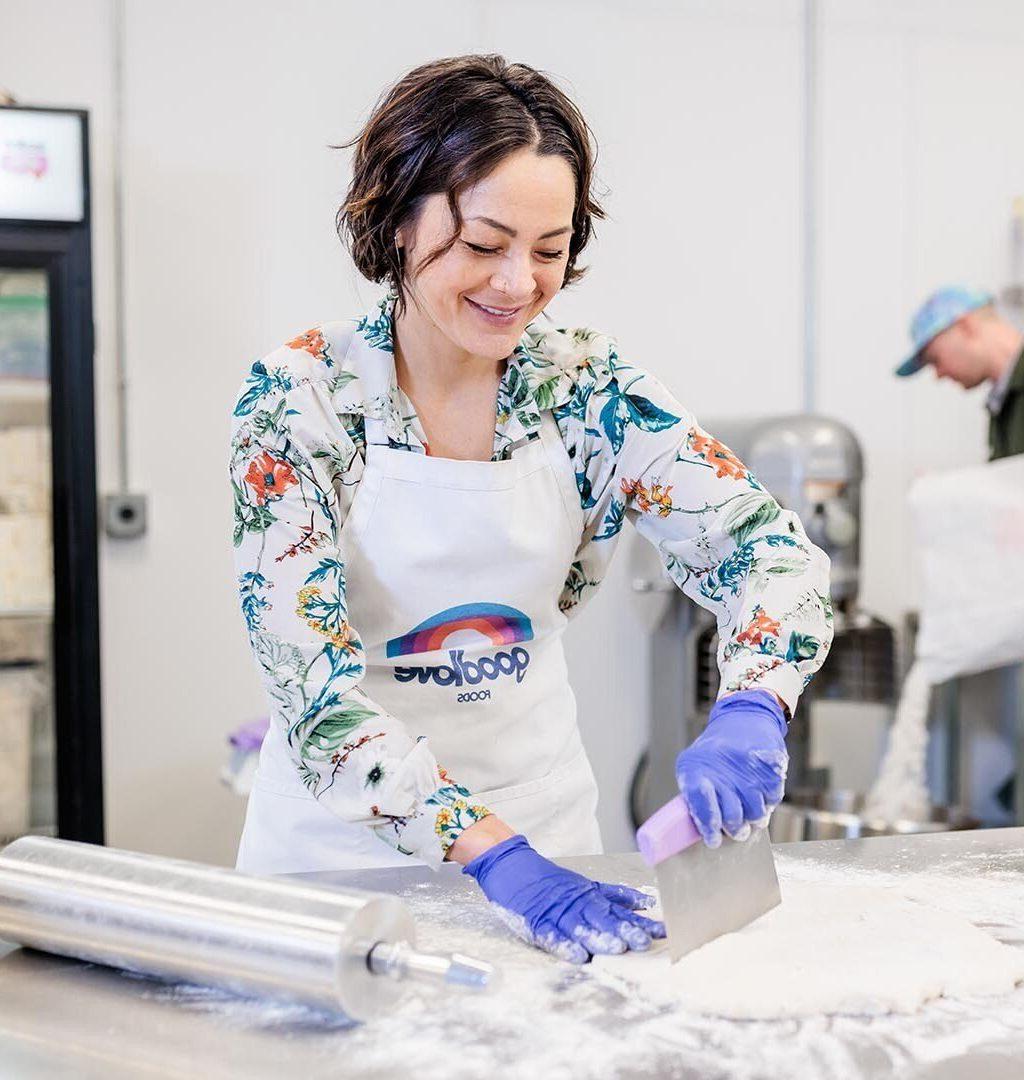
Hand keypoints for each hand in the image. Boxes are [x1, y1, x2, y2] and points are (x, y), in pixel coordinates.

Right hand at [463, 835, 664, 963]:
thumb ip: (614, 895)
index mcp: (590, 897)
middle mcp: (577, 904)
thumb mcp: (586, 884)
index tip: (663, 933)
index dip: (641, 924)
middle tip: (642, 943)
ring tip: (616, 948)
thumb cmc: (550, 880)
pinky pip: (552, 935)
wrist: (511, 866)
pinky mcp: (537, 922)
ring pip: (580, 927)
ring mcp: (557, 913)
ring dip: (598, 938)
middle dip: (624, 931)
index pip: (621, 912)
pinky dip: (563, 944)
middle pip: (604, 919)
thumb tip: (645, 903)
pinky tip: (577, 955)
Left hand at [675, 689, 788, 847]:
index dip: (708, 826)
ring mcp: (749, 769)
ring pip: (755, 813)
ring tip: (748, 813)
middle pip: (732, 816)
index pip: (701, 804)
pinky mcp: (771, 768)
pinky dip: (767, 802)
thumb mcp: (694, 764)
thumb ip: (693, 793)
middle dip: (734, 829)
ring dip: (753, 818)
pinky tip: (759, 793)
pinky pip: (772, 800)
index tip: (712, 840)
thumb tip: (694, 827)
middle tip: (734, 830)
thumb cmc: (716, 749)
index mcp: (698, 769)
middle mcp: (724, 769)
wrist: (744, 717)